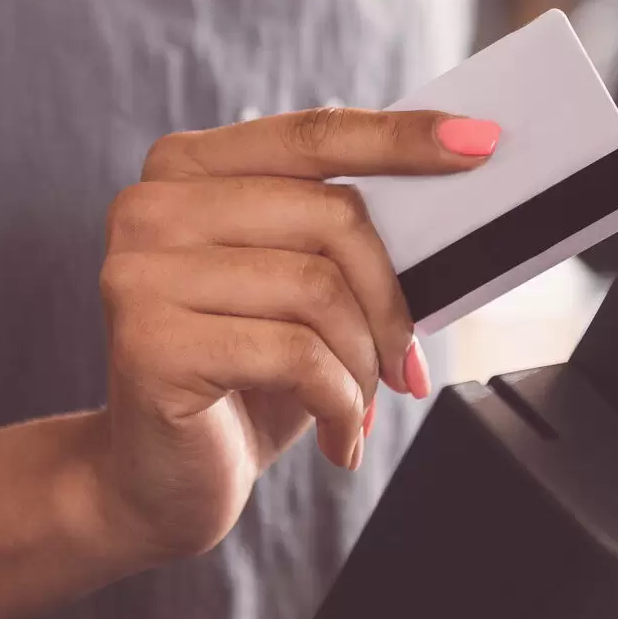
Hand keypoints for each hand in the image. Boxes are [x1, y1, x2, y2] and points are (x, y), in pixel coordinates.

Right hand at [87, 107, 502, 560]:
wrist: (158, 482)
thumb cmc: (241, 381)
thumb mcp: (297, 292)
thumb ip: (340, 236)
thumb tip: (449, 190)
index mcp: (186, 168)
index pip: (312, 136)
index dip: (400, 137)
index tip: (478, 141)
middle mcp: (152, 206)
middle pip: (330, 216)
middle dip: (389, 301)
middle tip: (402, 363)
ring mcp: (139, 272)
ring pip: (319, 290)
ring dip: (363, 363)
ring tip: (356, 405)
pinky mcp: (149, 344)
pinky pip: (297, 356)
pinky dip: (339, 404)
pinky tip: (336, 438)